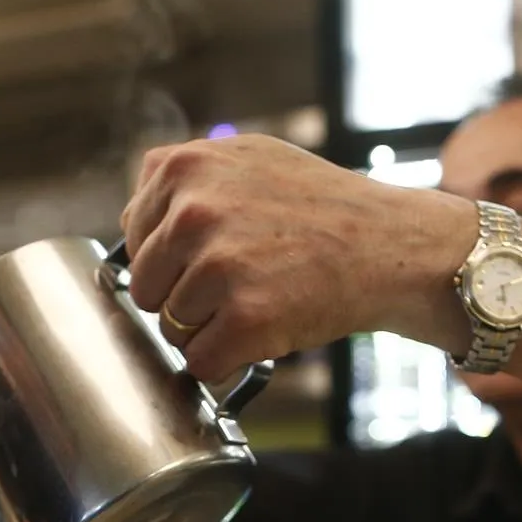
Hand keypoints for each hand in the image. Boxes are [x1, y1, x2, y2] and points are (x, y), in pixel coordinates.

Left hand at [122, 134, 473, 382]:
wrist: (389, 246)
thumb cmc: (323, 207)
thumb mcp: (248, 158)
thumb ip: (186, 179)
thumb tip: (131, 219)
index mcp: (183, 168)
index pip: (134, 238)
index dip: (171, 259)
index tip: (212, 259)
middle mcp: (193, 213)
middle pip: (147, 288)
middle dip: (184, 297)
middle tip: (240, 286)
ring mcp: (217, 267)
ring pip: (170, 329)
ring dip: (209, 330)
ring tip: (260, 301)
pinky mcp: (244, 319)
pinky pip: (200, 363)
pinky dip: (227, 361)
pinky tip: (263, 332)